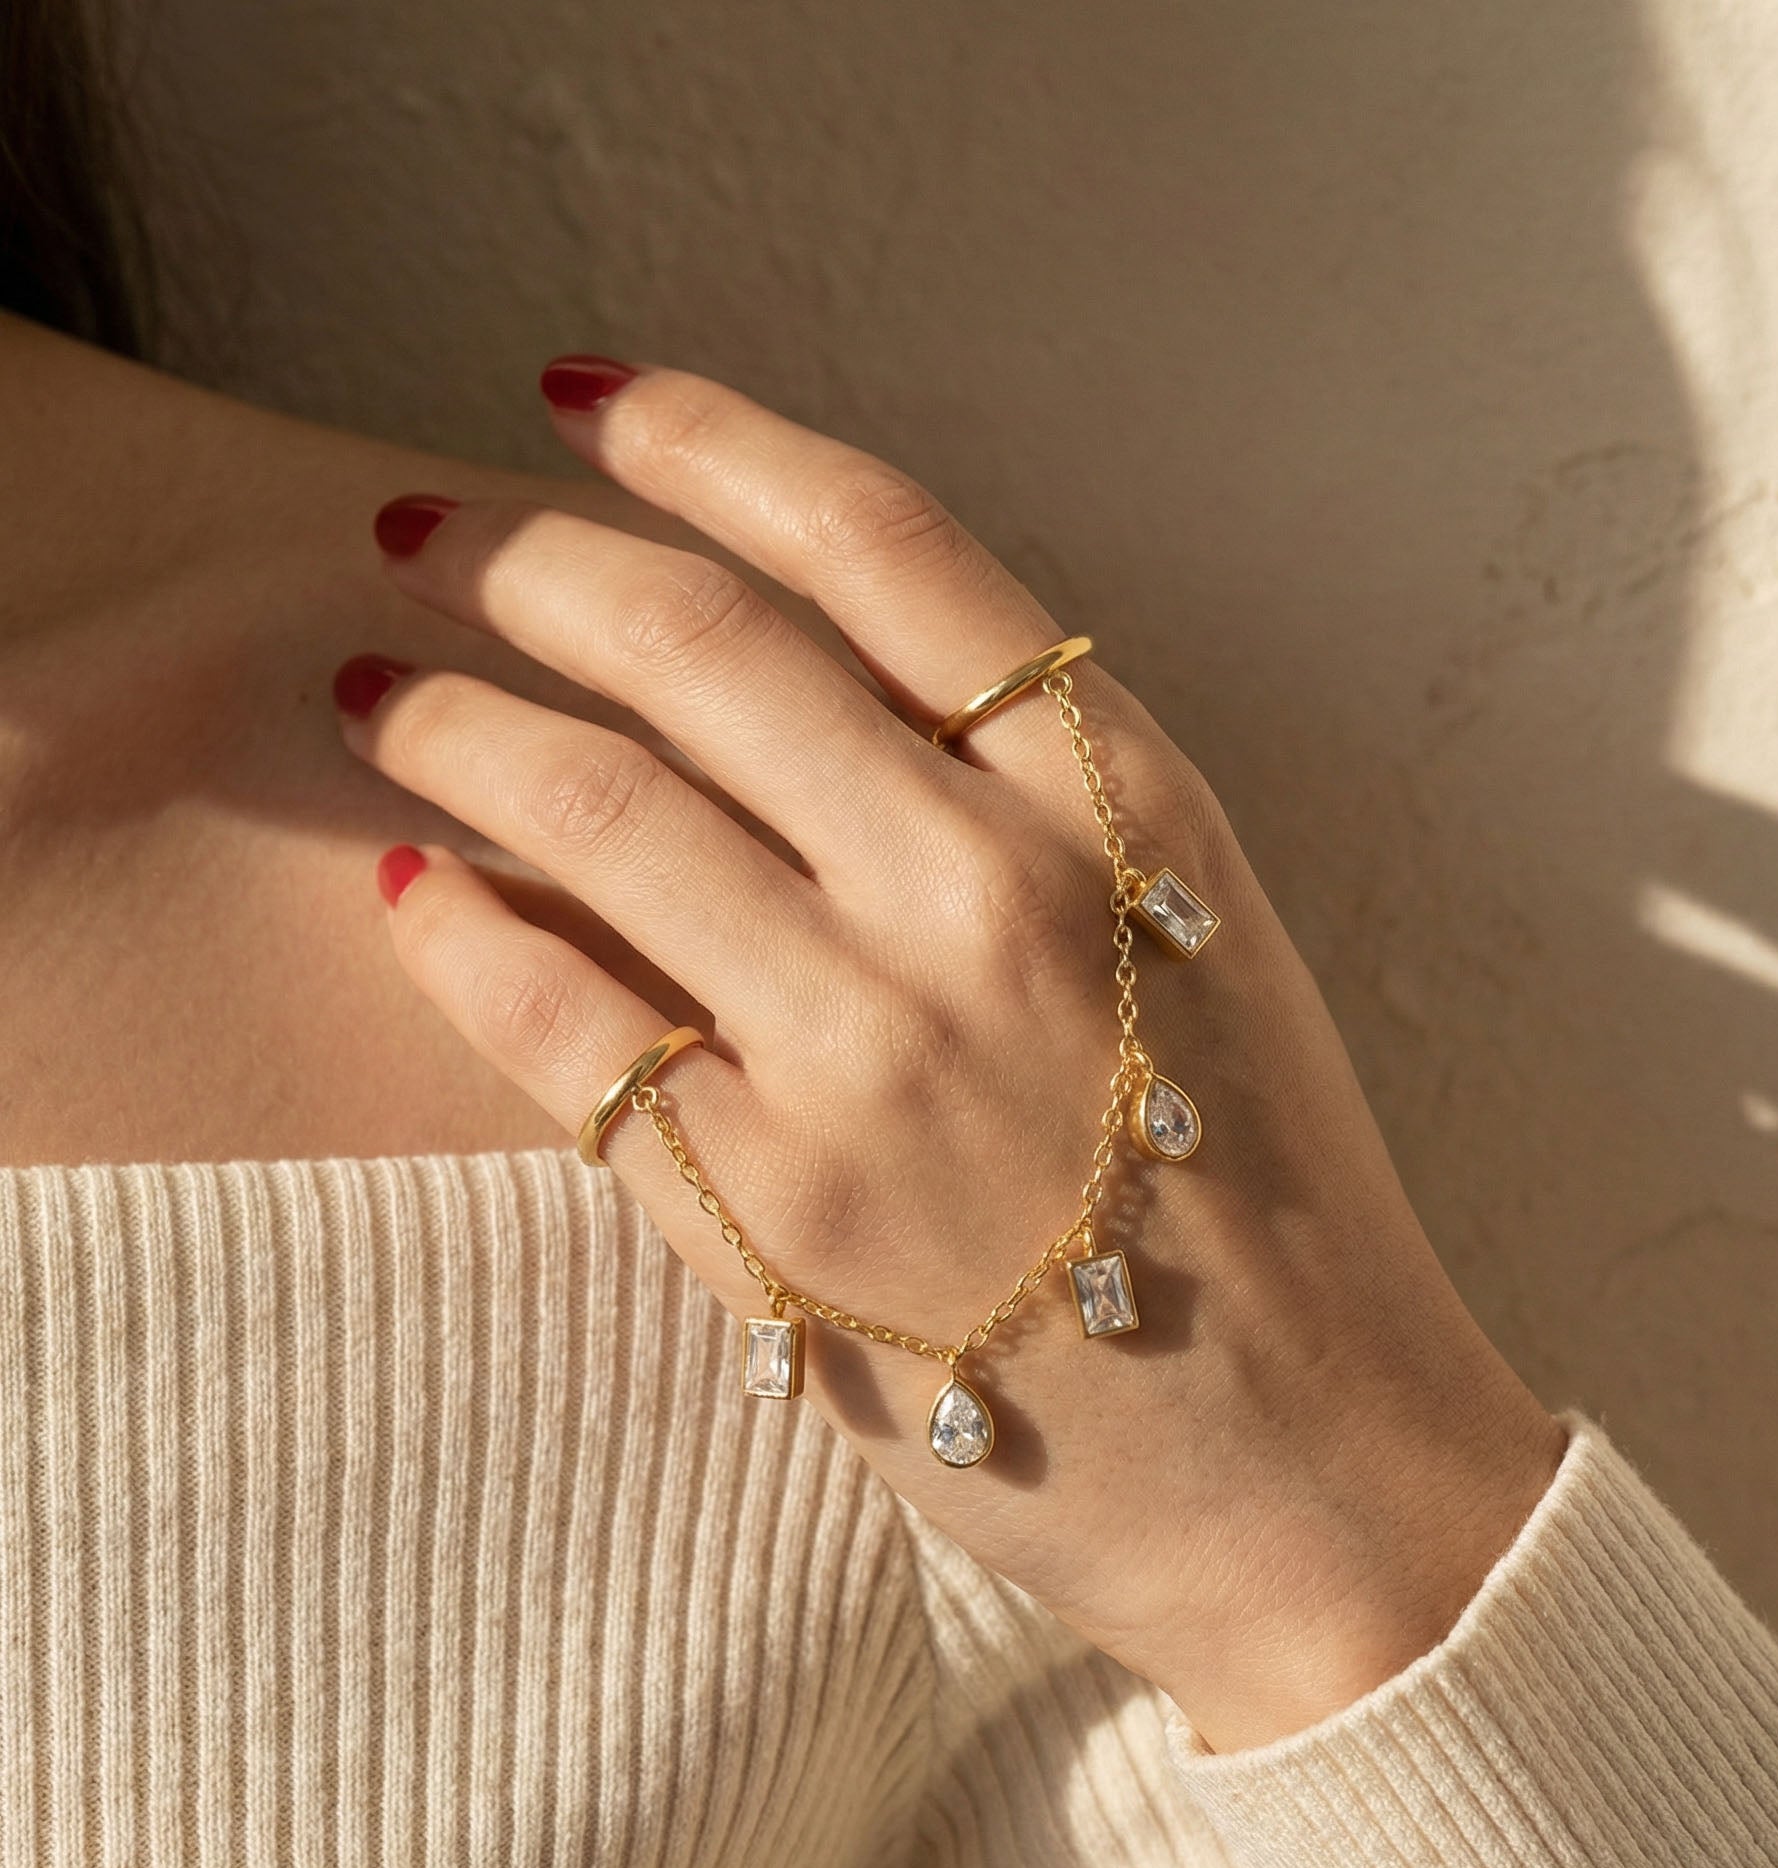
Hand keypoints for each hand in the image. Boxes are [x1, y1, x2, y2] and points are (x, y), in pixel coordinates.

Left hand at [337, 359, 1567, 1752]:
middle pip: (699, 644)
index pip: (880, 543)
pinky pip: (554, 1022)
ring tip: (378, 698)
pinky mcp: (771, 1213)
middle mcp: (988, 894)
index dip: (707, 438)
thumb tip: (798, 695)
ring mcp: (869, 1051)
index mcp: (1124, 804)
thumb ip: (1038, 806)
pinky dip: (457, 932)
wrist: (1309, 1467)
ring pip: (592, 807)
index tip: (584, 400)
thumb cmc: (1269, 1198)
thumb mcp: (1203, 936)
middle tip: (416, 528)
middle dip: (521, 556)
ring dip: (447, 723)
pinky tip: (417, 889)